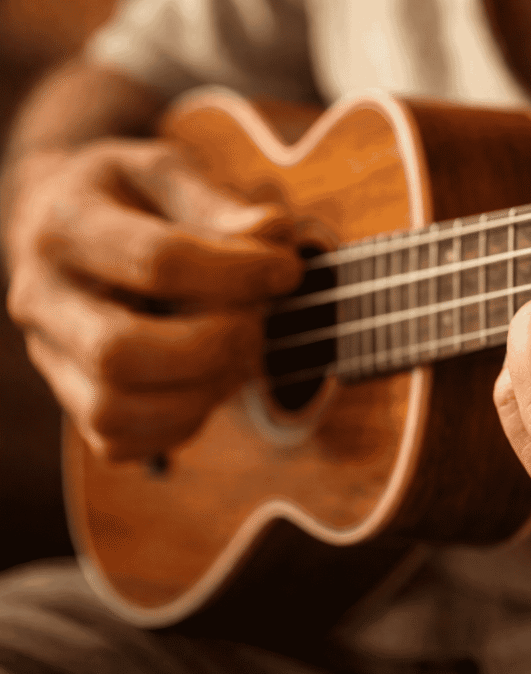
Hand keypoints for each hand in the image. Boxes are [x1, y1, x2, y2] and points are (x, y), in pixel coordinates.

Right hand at [5, 140, 301, 461]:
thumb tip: (271, 234)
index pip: (158, 262)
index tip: (287, 270)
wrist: (62, 224)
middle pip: (119, 352)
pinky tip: (212, 380)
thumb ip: (217, 202)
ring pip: (114, 409)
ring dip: (201, 392)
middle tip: (258, 321)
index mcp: (64, 225)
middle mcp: (42, 297)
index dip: (239, 272)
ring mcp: (50, 357)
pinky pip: (121, 440)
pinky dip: (182, 422)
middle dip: (213, 345)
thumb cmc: (127, 197)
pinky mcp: (71, 400)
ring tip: (240, 352)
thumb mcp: (165, 173)